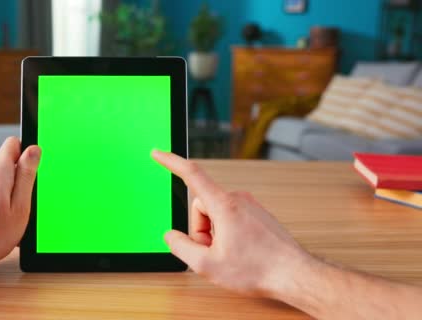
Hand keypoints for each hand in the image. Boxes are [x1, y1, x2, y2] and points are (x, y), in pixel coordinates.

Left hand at [0, 137, 40, 272]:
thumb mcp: (21, 207)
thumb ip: (27, 176)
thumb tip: (34, 151)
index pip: (14, 143)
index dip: (29, 153)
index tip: (36, 170)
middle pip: (12, 161)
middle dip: (25, 177)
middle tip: (27, 201)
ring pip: (7, 176)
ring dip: (17, 191)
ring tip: (16, 213)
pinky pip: (0, 188)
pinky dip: (8, 200)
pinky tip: (8, 218)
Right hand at [152, 150, 311, 296]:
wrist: (295, 275)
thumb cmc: (258, 270)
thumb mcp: (207, 265)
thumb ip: (181, 247)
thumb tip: (171, 236)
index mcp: (224, 205)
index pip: (192, 174)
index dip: (171, 162)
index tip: (158, 153)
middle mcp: (238, 199)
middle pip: (201, 205)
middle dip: (200, 229)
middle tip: (214, 253)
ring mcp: (250, 205)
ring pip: (216, 213)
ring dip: (215, 233)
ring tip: (230, 254)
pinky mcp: (257, 213)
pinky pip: (230, 217)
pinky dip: (227, 233)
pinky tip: (240, 252)